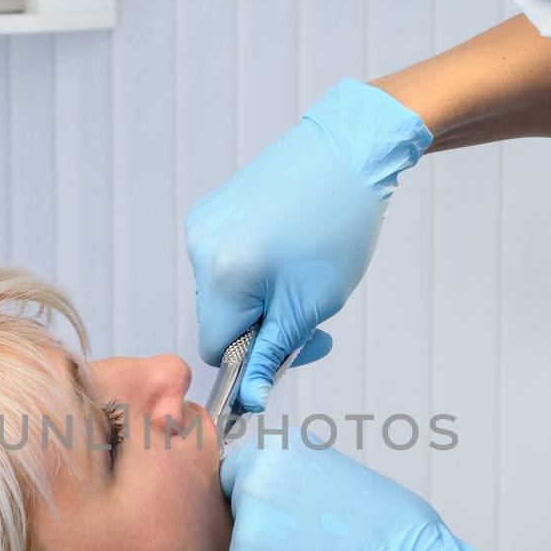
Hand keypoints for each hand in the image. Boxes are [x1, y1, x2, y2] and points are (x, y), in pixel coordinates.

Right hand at [185, 78, 431, 411]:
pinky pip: (225, 260)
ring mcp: (203, 224)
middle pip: (220, 320)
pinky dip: (254, 268)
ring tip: (303, 273)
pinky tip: (288, 248)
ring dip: (261, 298)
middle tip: (312, 316)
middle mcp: (201, 249)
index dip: (251, 361)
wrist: (349, 149)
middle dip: (263, 327)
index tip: (289, 350)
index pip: (216, 350)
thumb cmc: (338, 226)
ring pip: (225, 291)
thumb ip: (274, 355)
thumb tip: (250, 400)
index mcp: (223, 276)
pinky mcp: (213, 208)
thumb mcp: (312, 304)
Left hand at [220, 433, 522, 550]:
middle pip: (235, 509)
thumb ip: (294, 476)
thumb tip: (276, 489)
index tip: (281, 510)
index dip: (260, 494)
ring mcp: (247, 535)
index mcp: (279, 450)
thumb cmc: (393, 534)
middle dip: (260, 527)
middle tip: (306, 542)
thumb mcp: (340, 474)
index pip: (238, 470)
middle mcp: (257, 485)